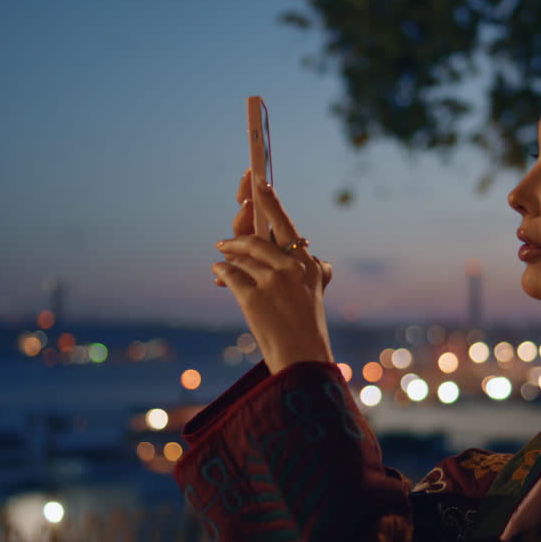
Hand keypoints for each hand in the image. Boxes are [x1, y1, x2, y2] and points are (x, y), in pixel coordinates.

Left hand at [211, 173, 333, 373]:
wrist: (301, 359)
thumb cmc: (308, 328)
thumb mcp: (318, 295)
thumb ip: (317, 273)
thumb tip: (322, 262)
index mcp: (308, 265)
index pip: (287, 227)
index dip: (271, 203)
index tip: (257, 182)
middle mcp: (291, 268)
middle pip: (257, 241)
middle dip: (238, 237)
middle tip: (225, 241)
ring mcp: (272, 281)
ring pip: (241, 257)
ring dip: (228, 256)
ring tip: (221, 258)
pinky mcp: (253, 296)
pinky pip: (229, 274)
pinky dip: (221, 272)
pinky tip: (218, 273)